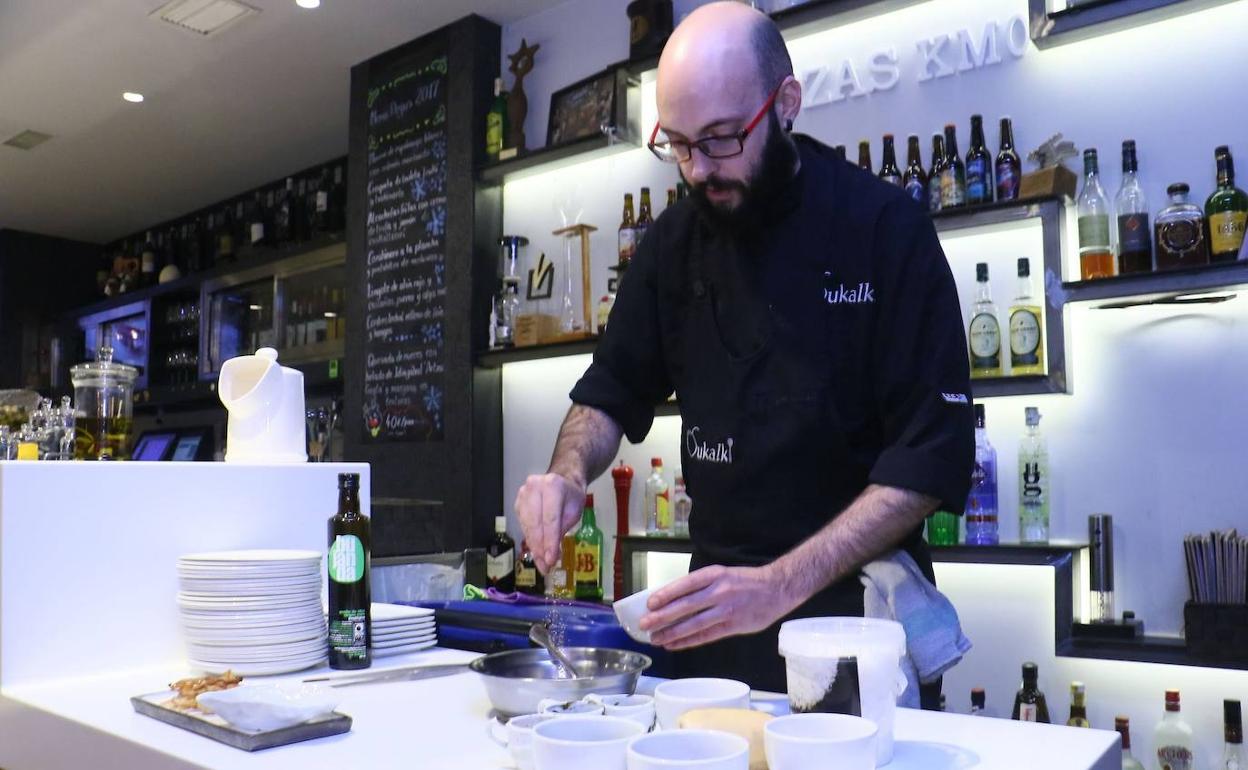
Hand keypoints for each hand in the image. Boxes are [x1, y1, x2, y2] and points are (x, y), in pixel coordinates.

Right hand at [514, 473, 584, 573]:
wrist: (562, 481)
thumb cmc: (571, 497)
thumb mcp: (574, 512)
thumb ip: (562, 531)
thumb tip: (550, 557)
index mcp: (552, 485)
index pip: (550, 519)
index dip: (549, 541)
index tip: (550, 560)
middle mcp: (534, 487)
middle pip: (535, 524)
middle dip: (540, 548)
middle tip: (545, 566)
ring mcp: (522, 494)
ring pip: (527, 526)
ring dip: (534, 547)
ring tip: (542, 564)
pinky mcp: (517, 503)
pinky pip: (523, 526)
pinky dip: (530, 540)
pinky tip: (537, 552)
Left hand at [639, 565, 802, 650]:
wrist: (777, 588)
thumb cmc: (745, 581)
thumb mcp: (722, 574)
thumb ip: (701, 586)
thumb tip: (672, 599)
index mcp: (714, 575)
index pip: (685, 585)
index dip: (666, 595)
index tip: (649, 603)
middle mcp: (719, 591)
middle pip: (686, 606)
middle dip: (662, 617)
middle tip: (644, 624)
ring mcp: (727, 610)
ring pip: (694, 624)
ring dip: (672, 632)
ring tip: (656, 638)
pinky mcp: (733, 626)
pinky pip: (706, 636)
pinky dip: (688, 641)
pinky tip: (674, 644)